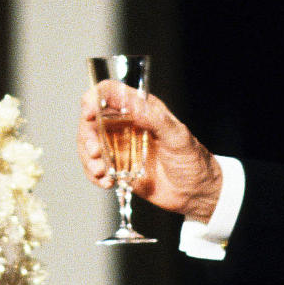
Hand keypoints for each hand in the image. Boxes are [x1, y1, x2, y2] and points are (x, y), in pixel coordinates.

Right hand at [77, 86, 222, 220]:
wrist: (196, 192)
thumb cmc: (192, 159)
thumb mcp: (177, 137)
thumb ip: (155, 120)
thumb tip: (134, 106)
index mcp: (140, 108)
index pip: (110, 93)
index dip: (94, 98)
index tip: (89, 113)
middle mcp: (125, 124)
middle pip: (92, 120)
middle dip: (87, 136)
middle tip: (95, 151)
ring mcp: (120, 146)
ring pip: (90, 145)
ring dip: (89, 159)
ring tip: (102, 172)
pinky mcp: (118, 166)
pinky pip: (96, 167)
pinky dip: (95, 175)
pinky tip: (107, 182)